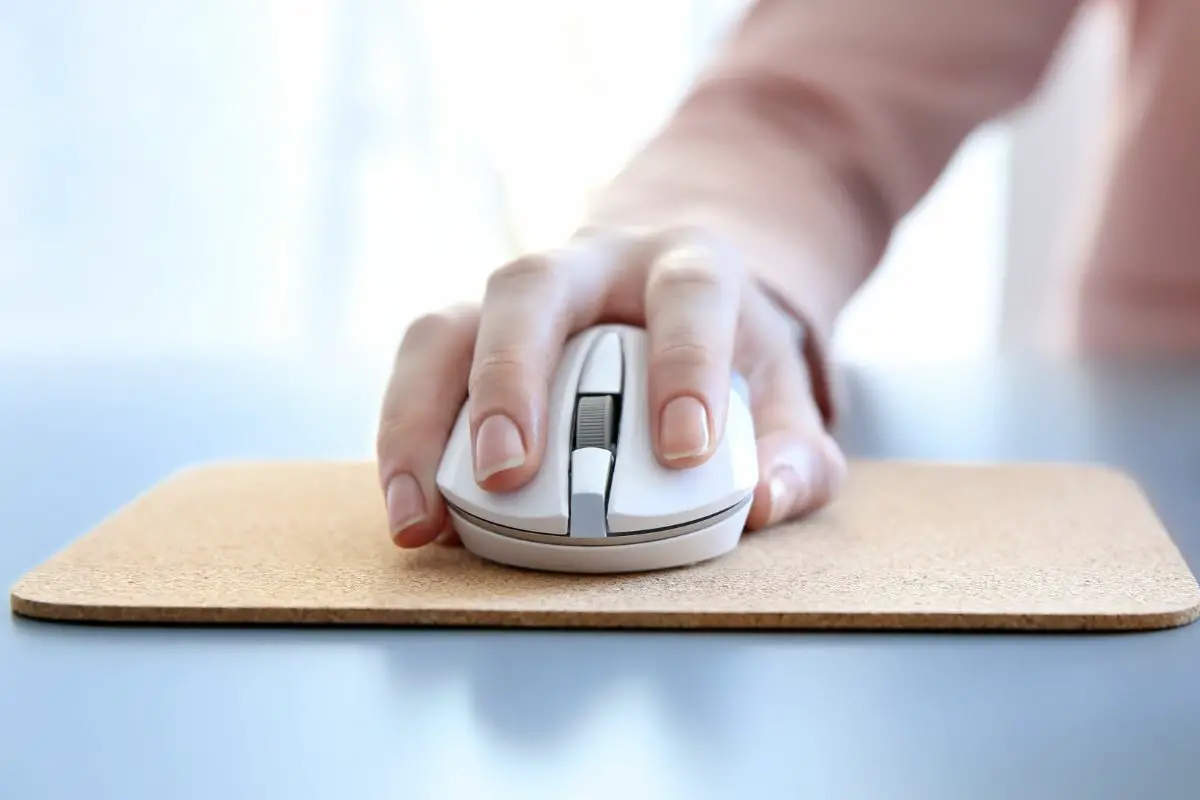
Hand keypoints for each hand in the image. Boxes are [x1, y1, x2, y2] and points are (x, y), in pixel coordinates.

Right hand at [376, 226, 846, 546]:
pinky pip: (418, 370)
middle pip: (531, 288)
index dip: (685, 364)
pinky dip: (404, 438)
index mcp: (684, 265)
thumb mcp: (781, 396)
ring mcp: (515, 297)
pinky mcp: (466, 333)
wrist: (672, 292)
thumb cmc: (727, 357)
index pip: (687, 295)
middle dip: (512, 379)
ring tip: (421, 515)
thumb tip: (764, 503)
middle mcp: (589, 264)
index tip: (684, 450)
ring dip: (421, 418)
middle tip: (510, 474)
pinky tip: (412, 506)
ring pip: (445, 326)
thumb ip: (795, 453)